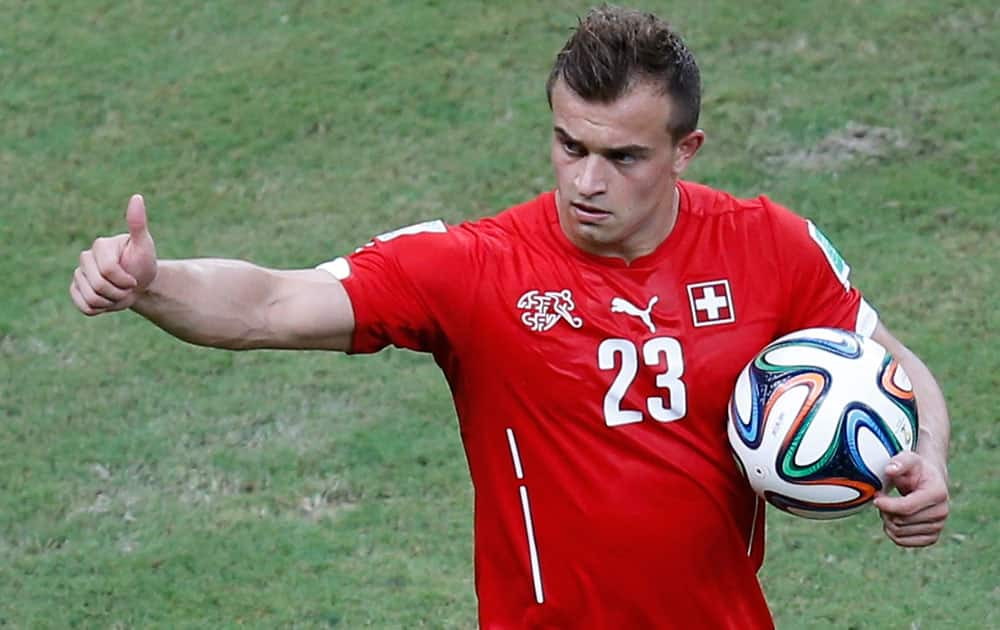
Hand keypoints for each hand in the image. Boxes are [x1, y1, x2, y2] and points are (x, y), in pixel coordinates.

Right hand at [70, 194, 157, 314]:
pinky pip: (83, 307)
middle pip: (99, 287)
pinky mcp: (75, 289)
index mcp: (100, 246)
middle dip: (119, 293)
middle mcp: (85, 258)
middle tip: (127, 287)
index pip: (108, 271)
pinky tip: (107, 301)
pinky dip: (99, 309)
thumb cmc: (143, 263)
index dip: (126, 280)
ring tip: (118, 293)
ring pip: (91, 299)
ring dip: (111, 302)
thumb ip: (138, 224)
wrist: (139, 283)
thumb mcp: (144, 245)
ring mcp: (78, 274)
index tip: (134, 278)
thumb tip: (137, 197)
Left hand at [873, 451, 948, 546]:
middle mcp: (942, 512)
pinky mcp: (931, 537)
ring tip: (888, 507)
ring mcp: (938, 527)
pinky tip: (892, 518)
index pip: (906, 507)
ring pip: (899, 532)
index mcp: (937, 493)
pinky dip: (892, 532)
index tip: (876, 497)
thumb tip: (890, 470)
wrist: (929, 481)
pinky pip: (903, 541)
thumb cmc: (916, 469)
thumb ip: (899, 461)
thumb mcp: (908, 458)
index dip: (886, 504)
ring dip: (887, 520)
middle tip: (882, 499)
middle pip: (901, 521)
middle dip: (885, 510)